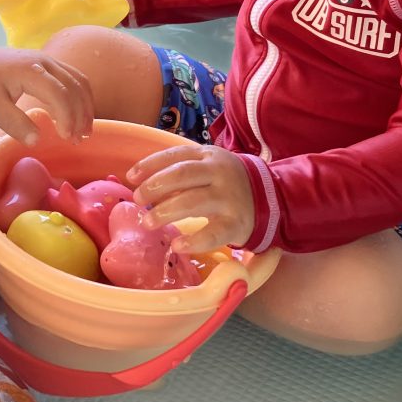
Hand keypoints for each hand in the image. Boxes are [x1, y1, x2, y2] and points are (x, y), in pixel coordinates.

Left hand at [0, 42, 93, 145]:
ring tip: (84, 131)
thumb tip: (36, 141)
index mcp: (29, 70)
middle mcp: (44, 61)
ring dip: (85, 106)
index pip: (59, 93)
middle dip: (80, 115)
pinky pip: (74, 78)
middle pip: (74, 87)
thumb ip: (13, 123)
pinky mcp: (50, 63)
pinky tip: (79, 115)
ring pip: (79, 81)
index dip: (67, 116)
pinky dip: (81, 97)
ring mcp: (49, 60)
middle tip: (78, 140)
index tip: (66, 138)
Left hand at [127, 144, 254, 253]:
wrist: (271, 198)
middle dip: (155, 186)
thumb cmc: (227, 182)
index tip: (131, 177)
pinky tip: (177, 245)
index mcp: (208, 156)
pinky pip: (213, 233)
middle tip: (139, 200)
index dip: (150, 165)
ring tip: (148, 223)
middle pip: (182, 175)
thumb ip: (182, 171)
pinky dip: (194, 241)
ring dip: (166, 212)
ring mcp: (229, 198)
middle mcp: (219, 173)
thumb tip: (144, 185)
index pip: (175, 156)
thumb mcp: (209, 166)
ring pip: (193, 202)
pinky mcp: (236, 223)